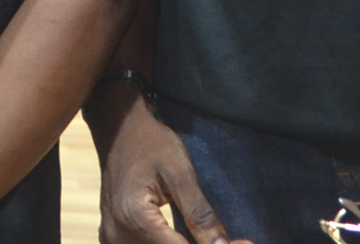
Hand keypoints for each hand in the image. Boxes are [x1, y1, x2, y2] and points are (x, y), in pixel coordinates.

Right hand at [90, 90, 249, 243]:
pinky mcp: (113, 234)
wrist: (117, 126)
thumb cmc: (150, 142)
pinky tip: (186, 237)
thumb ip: (199, 214)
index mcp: (135, 217)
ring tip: (212, 238)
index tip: (245, 242)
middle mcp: (119, 233)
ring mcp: (113, 236)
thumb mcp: (180, 173)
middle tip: (233, 240)